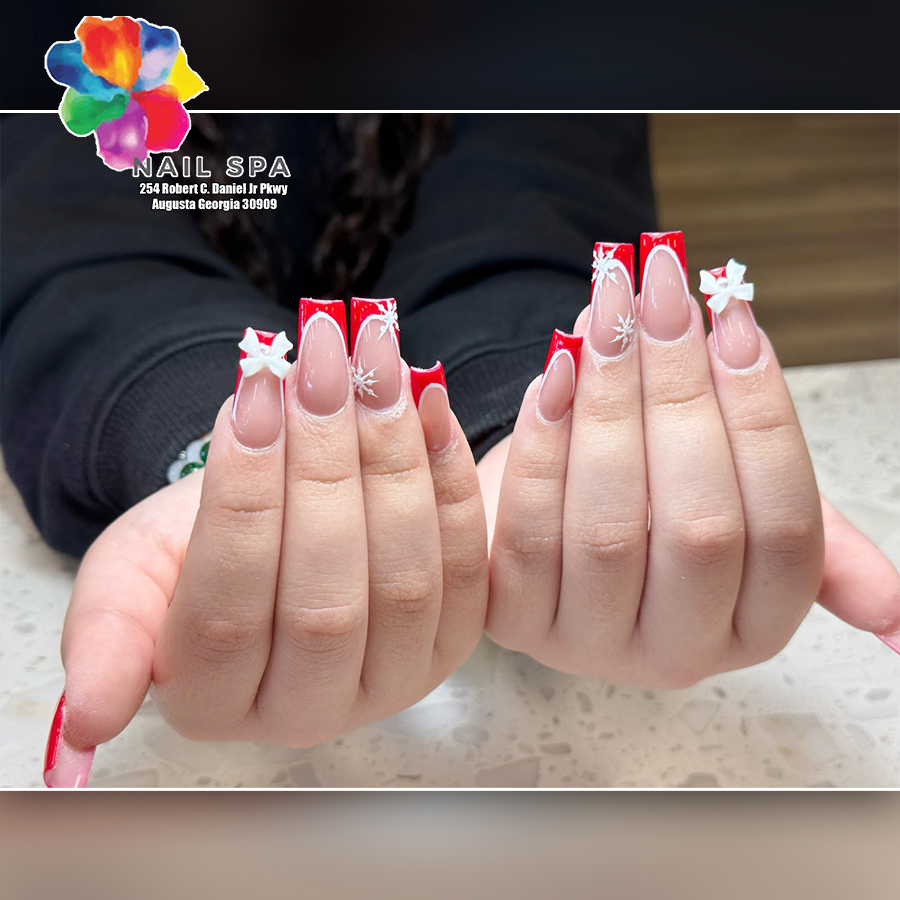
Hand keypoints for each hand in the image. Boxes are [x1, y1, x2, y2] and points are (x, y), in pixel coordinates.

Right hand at [47, 304, 487, 785]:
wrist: (272, 530)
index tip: (253, 398)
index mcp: (215, 702)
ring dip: (393, 462)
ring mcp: (396, 679)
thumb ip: (105, 636)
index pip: (228, 614)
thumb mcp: (128, 576)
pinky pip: (469, 563)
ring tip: (377, 368)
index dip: (243, 502)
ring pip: (405, 580)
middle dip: (325, 470)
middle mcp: (312, 709)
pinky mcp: (456, 637)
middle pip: (325, 603)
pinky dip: (451, 479)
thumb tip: (86, 718)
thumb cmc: (193, 550)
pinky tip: (427, 404)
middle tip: (323, 366)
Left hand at [479, 237, 899, 686]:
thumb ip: (815, 543)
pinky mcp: (513, 620)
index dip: (764, 419)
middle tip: (662, 295)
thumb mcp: (745, 519)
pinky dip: (542, 442)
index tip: (736, 323)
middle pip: (700, 528)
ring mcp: (587, 644)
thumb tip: (898, 621)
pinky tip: (555, 369)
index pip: (787, 530)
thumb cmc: (656, 502)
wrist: (553, 514)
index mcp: (754, 627)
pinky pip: (527, 531)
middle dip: (682, 395)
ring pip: (608, 529)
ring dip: (610, 404)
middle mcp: (675, 652)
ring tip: (607, 310)